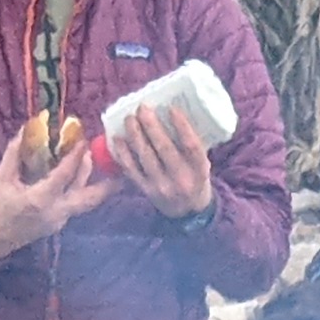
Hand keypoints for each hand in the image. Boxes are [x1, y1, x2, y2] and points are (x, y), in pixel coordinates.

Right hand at [0, 124, 119, 256]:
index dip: (75, 157)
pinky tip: (81, 172)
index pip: (64, 176)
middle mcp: (55, 212)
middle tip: (121, 169)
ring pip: (84, 201)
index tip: (84, 141)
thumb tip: (26, 129)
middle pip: (89, 199)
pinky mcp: (59, 223)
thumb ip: (15, 153)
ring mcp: (60, 220)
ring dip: (94, 181)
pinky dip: (80, 187)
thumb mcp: (2, 178)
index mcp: (39, 200)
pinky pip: (75, 203)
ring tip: (96, 158)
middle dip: (107, 185)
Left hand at [105, 101, 217, 220]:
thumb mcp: (201, 164)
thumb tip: (168, 113)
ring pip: (145, 157)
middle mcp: (181, 179)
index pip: (192, 146)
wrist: (188, 212)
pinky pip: (132, 169)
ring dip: (135, 135)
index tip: (171, 108)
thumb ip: (190, 145)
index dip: (182, 126)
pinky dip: (123, 153)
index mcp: (200, 170)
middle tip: (142, 108)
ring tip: (129, 118)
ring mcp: (162, 186)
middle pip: (164, 149)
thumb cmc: (194, 178)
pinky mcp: (147, 191)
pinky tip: (118, 139)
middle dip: (151, 126)